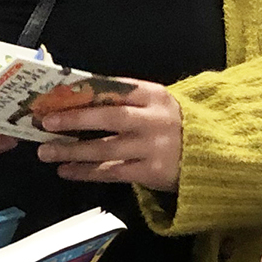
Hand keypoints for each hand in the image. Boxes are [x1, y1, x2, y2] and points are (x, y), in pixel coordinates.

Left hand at [34, 79, 181, 190]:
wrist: (215, 154)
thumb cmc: (175, 125)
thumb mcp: (157, 104)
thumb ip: (125, 99)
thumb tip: (78, 96)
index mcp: (154, 95)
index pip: (114, 89)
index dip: (83, 93)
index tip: (56, 96)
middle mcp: (153, 119)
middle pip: (108, 117)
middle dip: (74, 119)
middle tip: (45, 122)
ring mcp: (153, 147)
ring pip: (105, 148)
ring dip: (72, 151)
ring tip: (46, 152)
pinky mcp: (152, 172)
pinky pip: (112, 172)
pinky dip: (86, 172)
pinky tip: (66, 171)